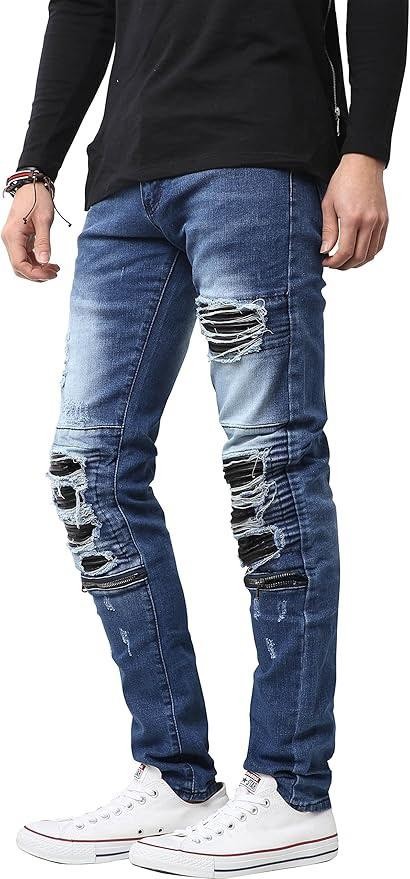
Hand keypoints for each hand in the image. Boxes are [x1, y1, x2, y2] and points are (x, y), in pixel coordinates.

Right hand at [1, 183, 59, 280]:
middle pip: (20, 268)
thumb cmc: (37, 198)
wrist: (32, 186)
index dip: (35, 274)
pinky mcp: (19, 239)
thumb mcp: (44, 220)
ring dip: (37, 269)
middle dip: (37, 274)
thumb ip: (43, 242)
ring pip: (23, 264)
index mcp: (13, 236)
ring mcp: (14, 240)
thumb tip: (45, 261)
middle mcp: (10, 240)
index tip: (51, 274)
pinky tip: (49, 262)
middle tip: (54, 272)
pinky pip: (26, 256)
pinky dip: (37, 262)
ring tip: (54, 268)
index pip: (20, 265)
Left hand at [320, 154, 388, 269]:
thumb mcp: (328, 205)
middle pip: (359, 257)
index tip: (325, 262)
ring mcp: (380, 221)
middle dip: (344, 265)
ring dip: (357, 263)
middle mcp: (369, 221)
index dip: (335, 262)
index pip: (346, 252)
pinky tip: (357, 252)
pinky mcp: (385, 220)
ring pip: (371, 254)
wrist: (363, 164)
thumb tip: (325, 251)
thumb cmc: (343, 181)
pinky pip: (379, 245)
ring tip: (344, 261)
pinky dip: (369, 253)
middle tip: (333, 264)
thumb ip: (328, 230)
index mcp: (353, 218)